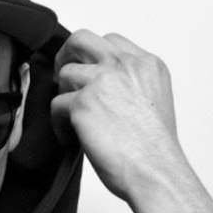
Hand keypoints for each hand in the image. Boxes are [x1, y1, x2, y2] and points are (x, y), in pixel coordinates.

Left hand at [51, 30, 182, 199]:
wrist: (156, 172)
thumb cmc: (155, 150)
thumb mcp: (154, 102)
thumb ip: (129, 84)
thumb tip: (97, 86)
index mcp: (147, 65)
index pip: (111, 41)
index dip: (93, 56)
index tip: (87, 72)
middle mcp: (125, 66)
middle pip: (81, 39)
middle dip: (66, 56)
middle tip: (62, 80)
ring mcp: (102, 81)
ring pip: (65, 74)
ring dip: (65, 97)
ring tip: (74, 122)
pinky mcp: (82, 103)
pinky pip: (56, 105)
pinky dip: (60, 124)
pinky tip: (72, 138)